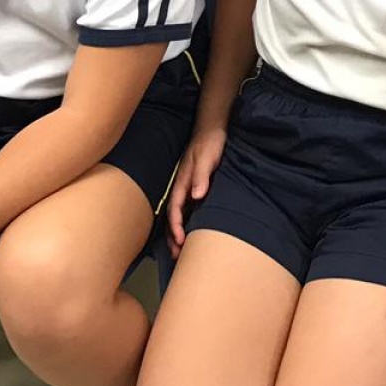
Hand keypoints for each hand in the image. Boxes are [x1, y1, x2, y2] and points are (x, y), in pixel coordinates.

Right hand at [167, 126, 225, 248]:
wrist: (212, 129)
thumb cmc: (209, 142)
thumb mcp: (207, 157)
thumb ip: (201, 176)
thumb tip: (195, 196)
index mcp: (182, 182)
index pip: (175, 209)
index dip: (176, 226)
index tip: (181, 241)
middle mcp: (182, 188)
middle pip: (173, 216)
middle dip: (173, 236)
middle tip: (177, 256)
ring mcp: (188, 188)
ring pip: (179, 215)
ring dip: (178, 232)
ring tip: (181, 251)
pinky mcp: (195, 187)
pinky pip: (187, 210)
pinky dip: (186, 223)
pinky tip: (191, 232)